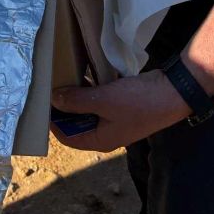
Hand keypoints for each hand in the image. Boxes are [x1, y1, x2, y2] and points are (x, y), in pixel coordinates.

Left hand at [50, 71, 189, 152]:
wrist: (173, 93)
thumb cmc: (138, 102)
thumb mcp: (104, 100)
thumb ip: (77, 101)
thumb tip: (54, 99)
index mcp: (99, 140)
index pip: (66, 138)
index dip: (52, 122)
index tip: (41, 103)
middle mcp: (105, 133)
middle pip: (75, 124)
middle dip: (62, 107)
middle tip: (49, 86)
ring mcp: (114, 120)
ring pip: (86, 111)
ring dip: (76, 97)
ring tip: (61, 77)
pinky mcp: (121, 106)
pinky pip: (98, 101)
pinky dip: (90, 91)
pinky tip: (82, 73)